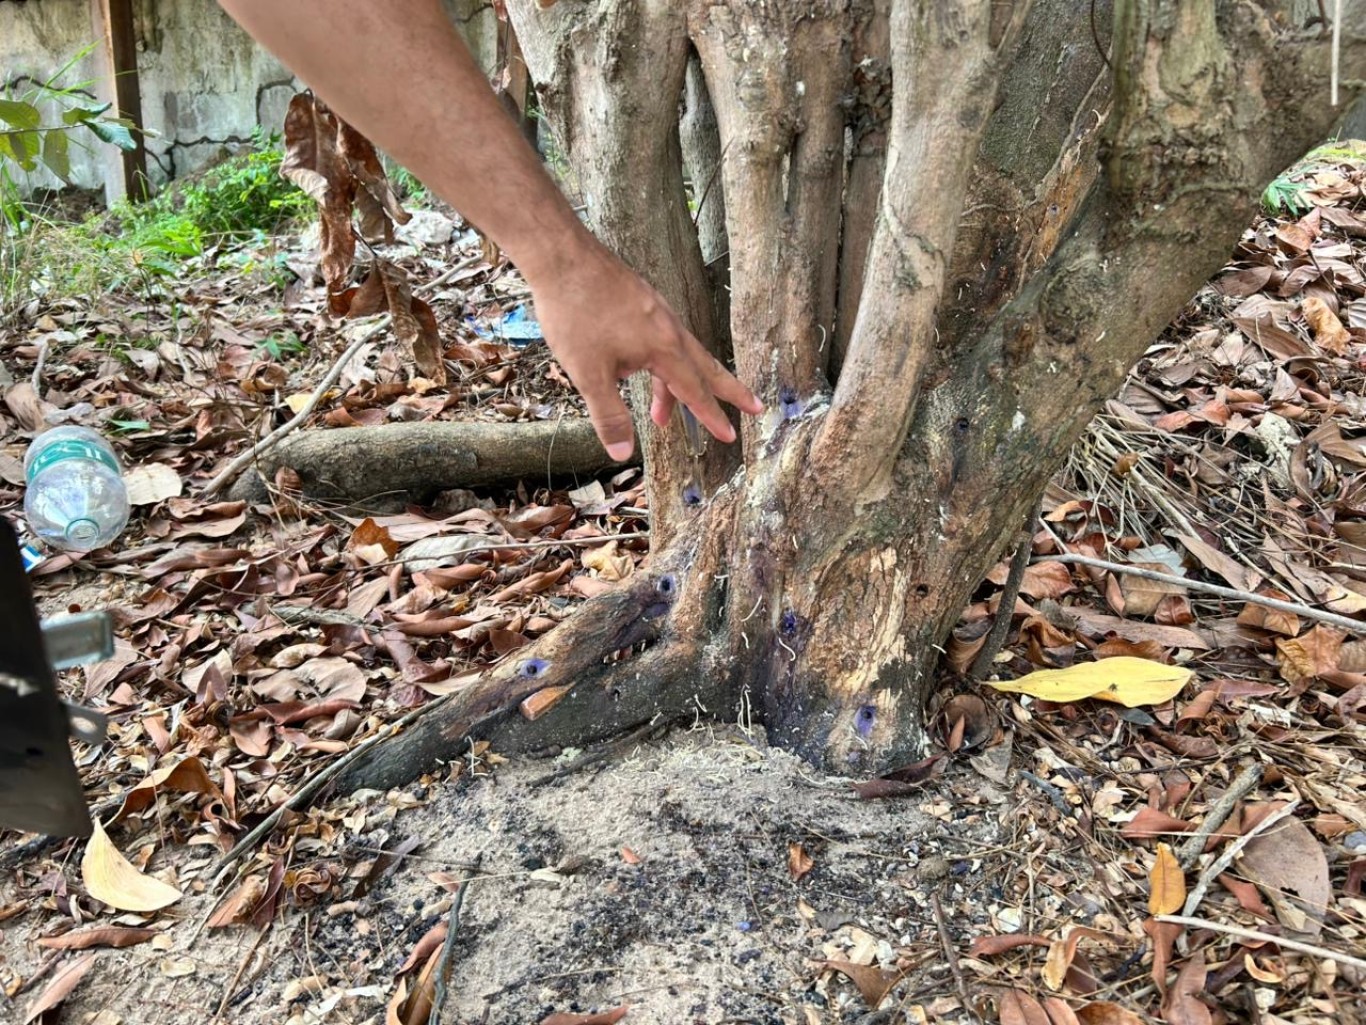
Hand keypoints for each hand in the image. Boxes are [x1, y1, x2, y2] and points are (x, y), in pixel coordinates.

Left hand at [527, 240, 762, 460]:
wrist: (563, 256)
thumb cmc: (575, 313)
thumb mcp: (588, 374)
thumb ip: (609, 415)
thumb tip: (623, 453)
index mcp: (663, 348)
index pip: (694, 390)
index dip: (712, 416)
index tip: (731, 435)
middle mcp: (669, 328)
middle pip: (706, 366)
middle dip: (729, 391)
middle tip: (755, 407)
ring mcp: (657, 311)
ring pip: (680, 354)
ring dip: (680, 385)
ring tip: (661, 416)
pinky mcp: (642, 301)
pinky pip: (663, 339)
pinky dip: (662, 363)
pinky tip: (638, 370)